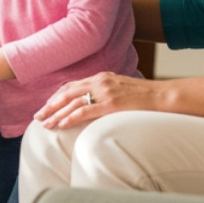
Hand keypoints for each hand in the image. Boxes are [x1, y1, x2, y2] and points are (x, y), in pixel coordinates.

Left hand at [34, 72, 160, 129]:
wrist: (165, 96)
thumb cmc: (147, 97)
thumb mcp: (122, 90)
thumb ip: (107, 94)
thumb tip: (96, 105)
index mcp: (101, 77)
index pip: (72, 86)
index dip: (57, 96)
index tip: (47, 106)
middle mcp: (100, 81)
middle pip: (67, 92)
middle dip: (50, 105)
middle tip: (38, 116)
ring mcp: (105, 91)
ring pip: (72, 102)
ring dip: (56, 113)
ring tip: (45, 124)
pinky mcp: (111, 103)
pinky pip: (84, 110)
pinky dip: (70, 117)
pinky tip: (61, 125)